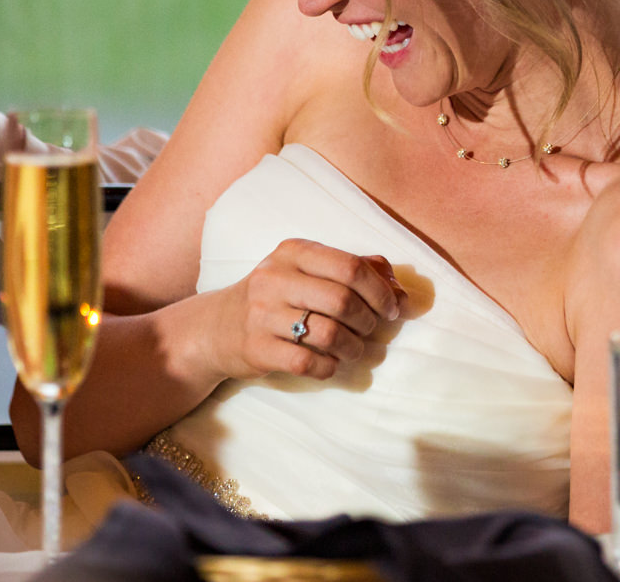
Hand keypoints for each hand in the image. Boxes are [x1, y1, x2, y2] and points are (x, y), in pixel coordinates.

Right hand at [210, 240, 408, 381]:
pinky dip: (328, 367)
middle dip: (368, 320)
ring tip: (354, 350)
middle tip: (371, 330)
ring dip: (353, 347)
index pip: (350, 266)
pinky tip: (330, 363)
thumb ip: (357, 271)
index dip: (380, 290)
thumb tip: (403, 292)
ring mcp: (262, 315)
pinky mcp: (256, 349)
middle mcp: (275, 278)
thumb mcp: (310, 271)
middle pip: (342, 300)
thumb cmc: (277, 296)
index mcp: (294, 252)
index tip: (392, 308)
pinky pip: (307, 363)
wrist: (216, 327)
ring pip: (328, 333)